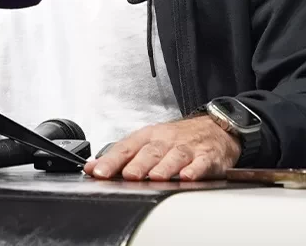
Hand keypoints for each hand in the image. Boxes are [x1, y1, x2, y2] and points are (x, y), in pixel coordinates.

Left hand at [83, 115, 240, 181]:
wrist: (214, 127)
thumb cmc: (177, 138)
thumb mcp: (147, 142)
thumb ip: (120, 156)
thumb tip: (92, 167)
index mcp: (148, 136)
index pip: (125, 147)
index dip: (111, 160)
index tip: (99, 172)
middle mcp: (166, 140)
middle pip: (150, 152)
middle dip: (138, 164)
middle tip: (128, 176)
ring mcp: (187, 147)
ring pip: (174, 156)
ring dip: (164, 167)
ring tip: (155, 178)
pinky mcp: (207, 156)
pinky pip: (201, 162)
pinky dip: (194, 170)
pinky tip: (187, 177)